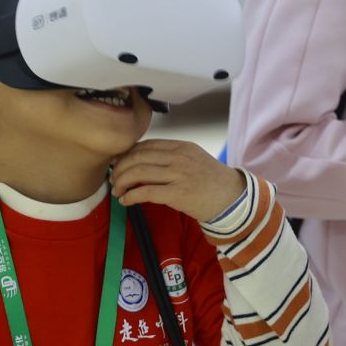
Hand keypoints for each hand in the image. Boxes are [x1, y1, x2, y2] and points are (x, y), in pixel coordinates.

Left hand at [109, 139, 246, 219]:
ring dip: (122, 182)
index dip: (127, 154)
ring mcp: (178, 174)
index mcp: (181, 146)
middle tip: (114, 179)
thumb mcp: (193, 159)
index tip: (117, 162)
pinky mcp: (177, 193)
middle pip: (138, 157)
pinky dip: (131, 196)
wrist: (232, 198)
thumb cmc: (211, 181)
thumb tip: (142, 162)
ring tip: (117, 191)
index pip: (146, 145)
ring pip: (138, 173)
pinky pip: (145, 192)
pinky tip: (126, 201)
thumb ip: (172, 157)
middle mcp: (178, 157)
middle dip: (120, 168)